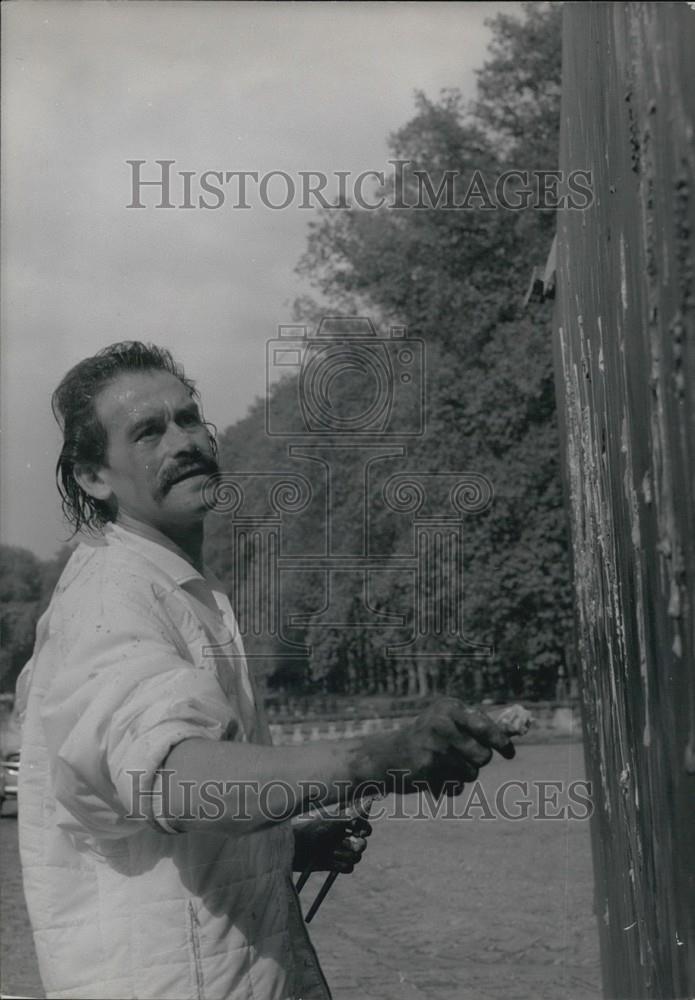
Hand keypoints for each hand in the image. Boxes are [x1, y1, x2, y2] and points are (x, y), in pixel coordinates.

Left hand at [293, 814, 371, 874]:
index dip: (365, 829)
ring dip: (348, 855)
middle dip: (360, 845)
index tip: (361, 832)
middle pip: (363, 843)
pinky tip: (331, 860)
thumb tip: (368, 801)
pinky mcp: (336, 865)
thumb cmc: (311, 830)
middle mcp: (344, 836)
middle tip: (355, 845)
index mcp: (344, 823)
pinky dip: (342, 865)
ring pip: (357, 857)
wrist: (296, 848)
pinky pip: (349, 868)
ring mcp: (340, 851)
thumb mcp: (332, 821)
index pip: (363, 826)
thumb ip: (351, 814)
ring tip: (333, 853)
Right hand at [388, 697, 515, 795]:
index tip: (509, 753)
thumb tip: (513, 732)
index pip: (484, 727)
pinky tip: (434, 777)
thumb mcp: (447, 721)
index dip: (501, 741)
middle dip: (477, 761)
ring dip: (463, 775)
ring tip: (443, 766)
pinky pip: (457, 786)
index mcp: (448, 708)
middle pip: (483, 755)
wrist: (387, 756)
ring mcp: (432, 747)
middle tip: (461, 756)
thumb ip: (477, 725)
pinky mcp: (426, 769)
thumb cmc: (427, 738)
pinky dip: (450, 787)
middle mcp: (440, 723)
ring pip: (472, 773)